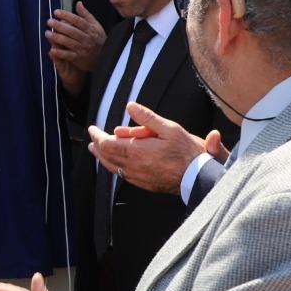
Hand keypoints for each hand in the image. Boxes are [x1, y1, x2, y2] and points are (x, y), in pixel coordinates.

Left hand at [47, 5, 107, 93]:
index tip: (56, 12)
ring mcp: (83, 49)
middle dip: (60, 26)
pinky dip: (61, 53)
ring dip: (58, 38)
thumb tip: (79, 3)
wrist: (105, 57)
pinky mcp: (79, 58)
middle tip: (49, 21)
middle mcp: (87, 38)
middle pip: (73, 31)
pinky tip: (52, 50)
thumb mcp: (96, 26)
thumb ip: (86, 14)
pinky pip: (69, 55)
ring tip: (47, 33)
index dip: (67, 16)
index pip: (78, 20)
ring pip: (70, 42)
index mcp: (91, 29)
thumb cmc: (98, 40)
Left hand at [89, 102, 209, 194]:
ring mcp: (137, 177)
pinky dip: (114, 167)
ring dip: (102, 158)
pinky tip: (115, 164)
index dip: (97, 136)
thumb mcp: (170, 128)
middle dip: (97, 147)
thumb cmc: (187, 152)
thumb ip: (147, 118)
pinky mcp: (144, 184)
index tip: (92, 129)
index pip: (107, 143)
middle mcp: (133, 166)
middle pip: (106, 156)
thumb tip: (130, 106)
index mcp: (136, 150)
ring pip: (112, 167)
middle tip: (92, 140)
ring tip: (97, 151)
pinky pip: (122, 175)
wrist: (198, 178)